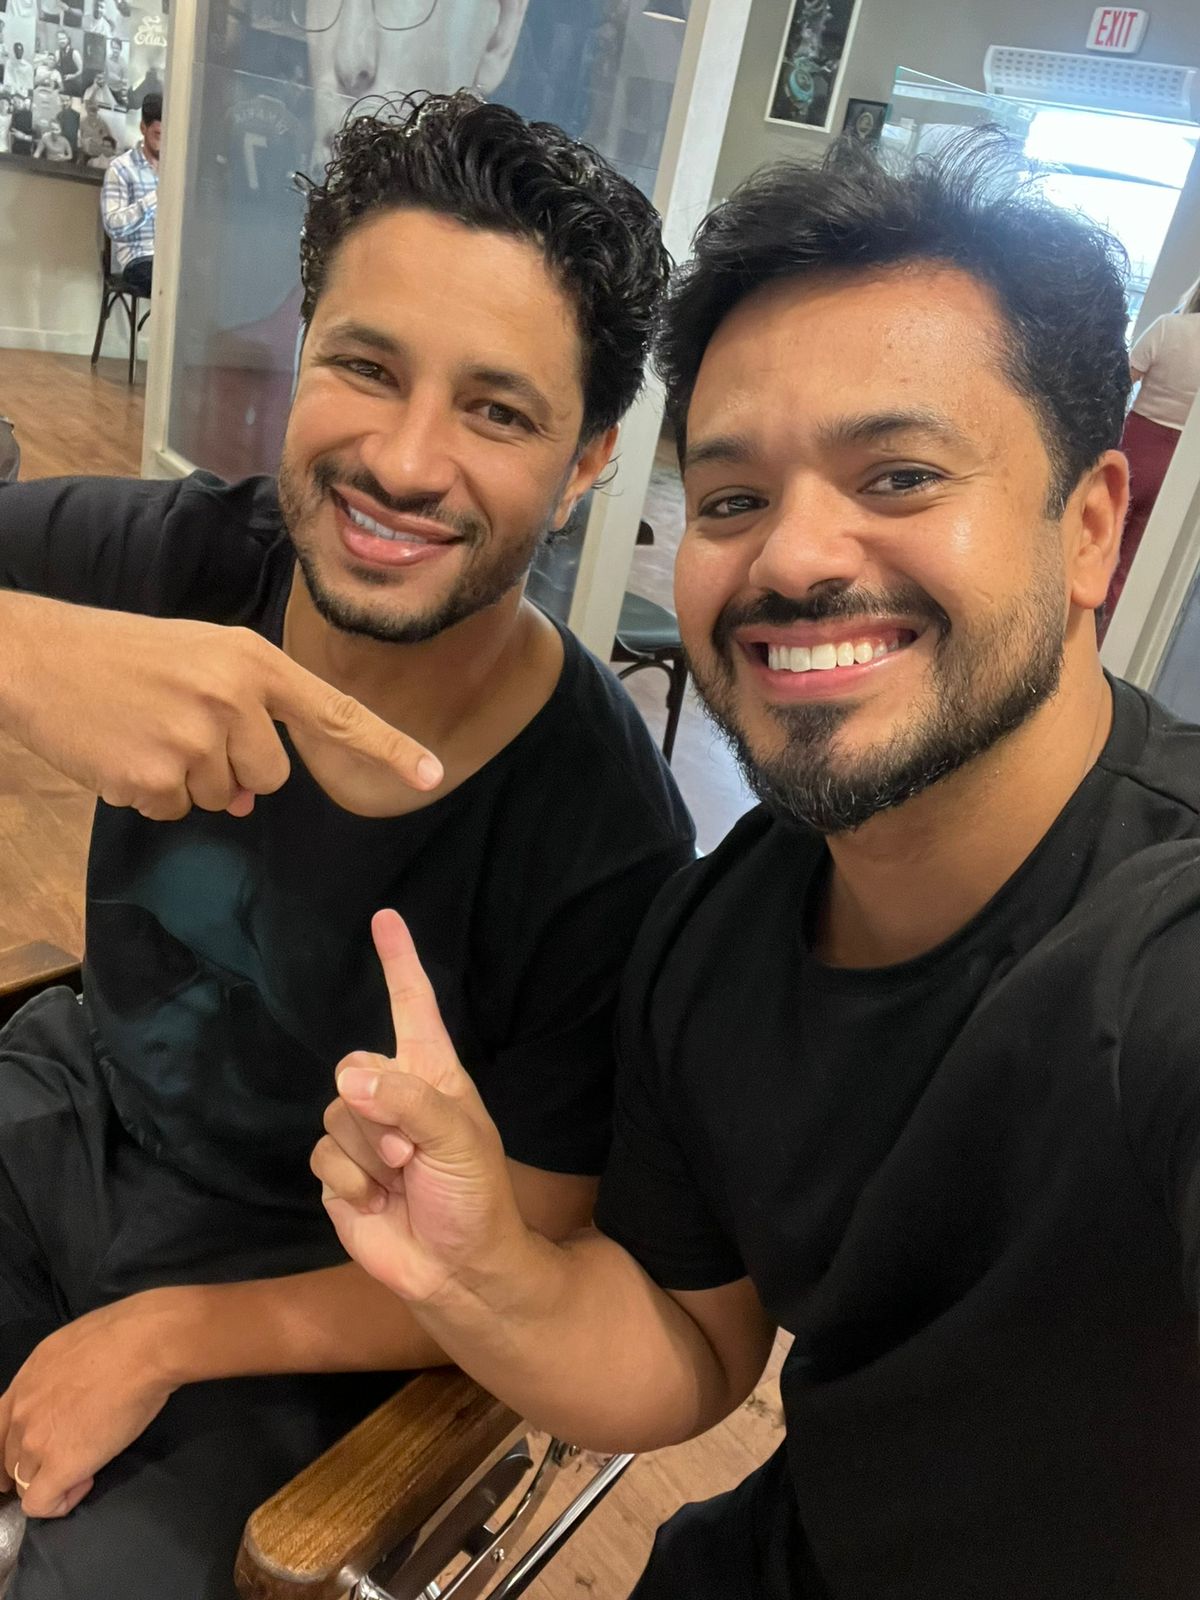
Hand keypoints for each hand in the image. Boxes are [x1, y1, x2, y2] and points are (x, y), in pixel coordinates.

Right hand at [0, 597, 441, 819]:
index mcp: (253, 661)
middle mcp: (235, 698)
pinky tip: (124, 752)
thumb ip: (245, 716)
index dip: (387, 747)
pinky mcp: (155, 777)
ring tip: (147, 732)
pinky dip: (151, 794)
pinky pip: (177, 811)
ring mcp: (196, 739)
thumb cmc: (125, 654)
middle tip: (181, 726)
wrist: (38, 655)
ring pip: (225, 799)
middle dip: (234, 768)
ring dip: (189, 781)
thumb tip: (247, 798)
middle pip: (272, 777)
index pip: (335, 712)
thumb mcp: (200, 661)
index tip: (432, 775)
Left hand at [0, 1295, 180, 1517]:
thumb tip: (66, 1393)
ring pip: (24, 1483)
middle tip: (73, 1452)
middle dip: (37, 1464)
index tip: (38, 1452)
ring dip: (52, 1480)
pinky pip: (41, 1504)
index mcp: (22, 1385)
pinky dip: (60, 1502)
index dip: (13, 1449)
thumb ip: (53, 1378)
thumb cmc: (121, 1336)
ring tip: (87, 1465)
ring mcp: (37, 1443)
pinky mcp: (61, 1466)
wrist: (143, 1346)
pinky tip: (85, 1482)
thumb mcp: (68, 1348)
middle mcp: (21, 1415)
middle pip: (11, 1460)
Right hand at [312, 910, 523, 1305]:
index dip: (399, 962)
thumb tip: (348, 1078)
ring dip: (368, 1153)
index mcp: (432, 1073)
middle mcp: (394, 1093)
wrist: (458, 1270)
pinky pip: (323, 1156)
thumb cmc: (475, 1196)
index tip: (386, 917)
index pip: (412, 1005)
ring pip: (334, 1114)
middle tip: (409, 1152)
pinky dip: (349, 1181)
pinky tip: (376, 1201)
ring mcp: (363, 1133)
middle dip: (377, 1111)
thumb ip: (406, 1100)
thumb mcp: (456, 1138)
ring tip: (401, 1178)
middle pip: (353, 1067)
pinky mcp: (339, 1172)